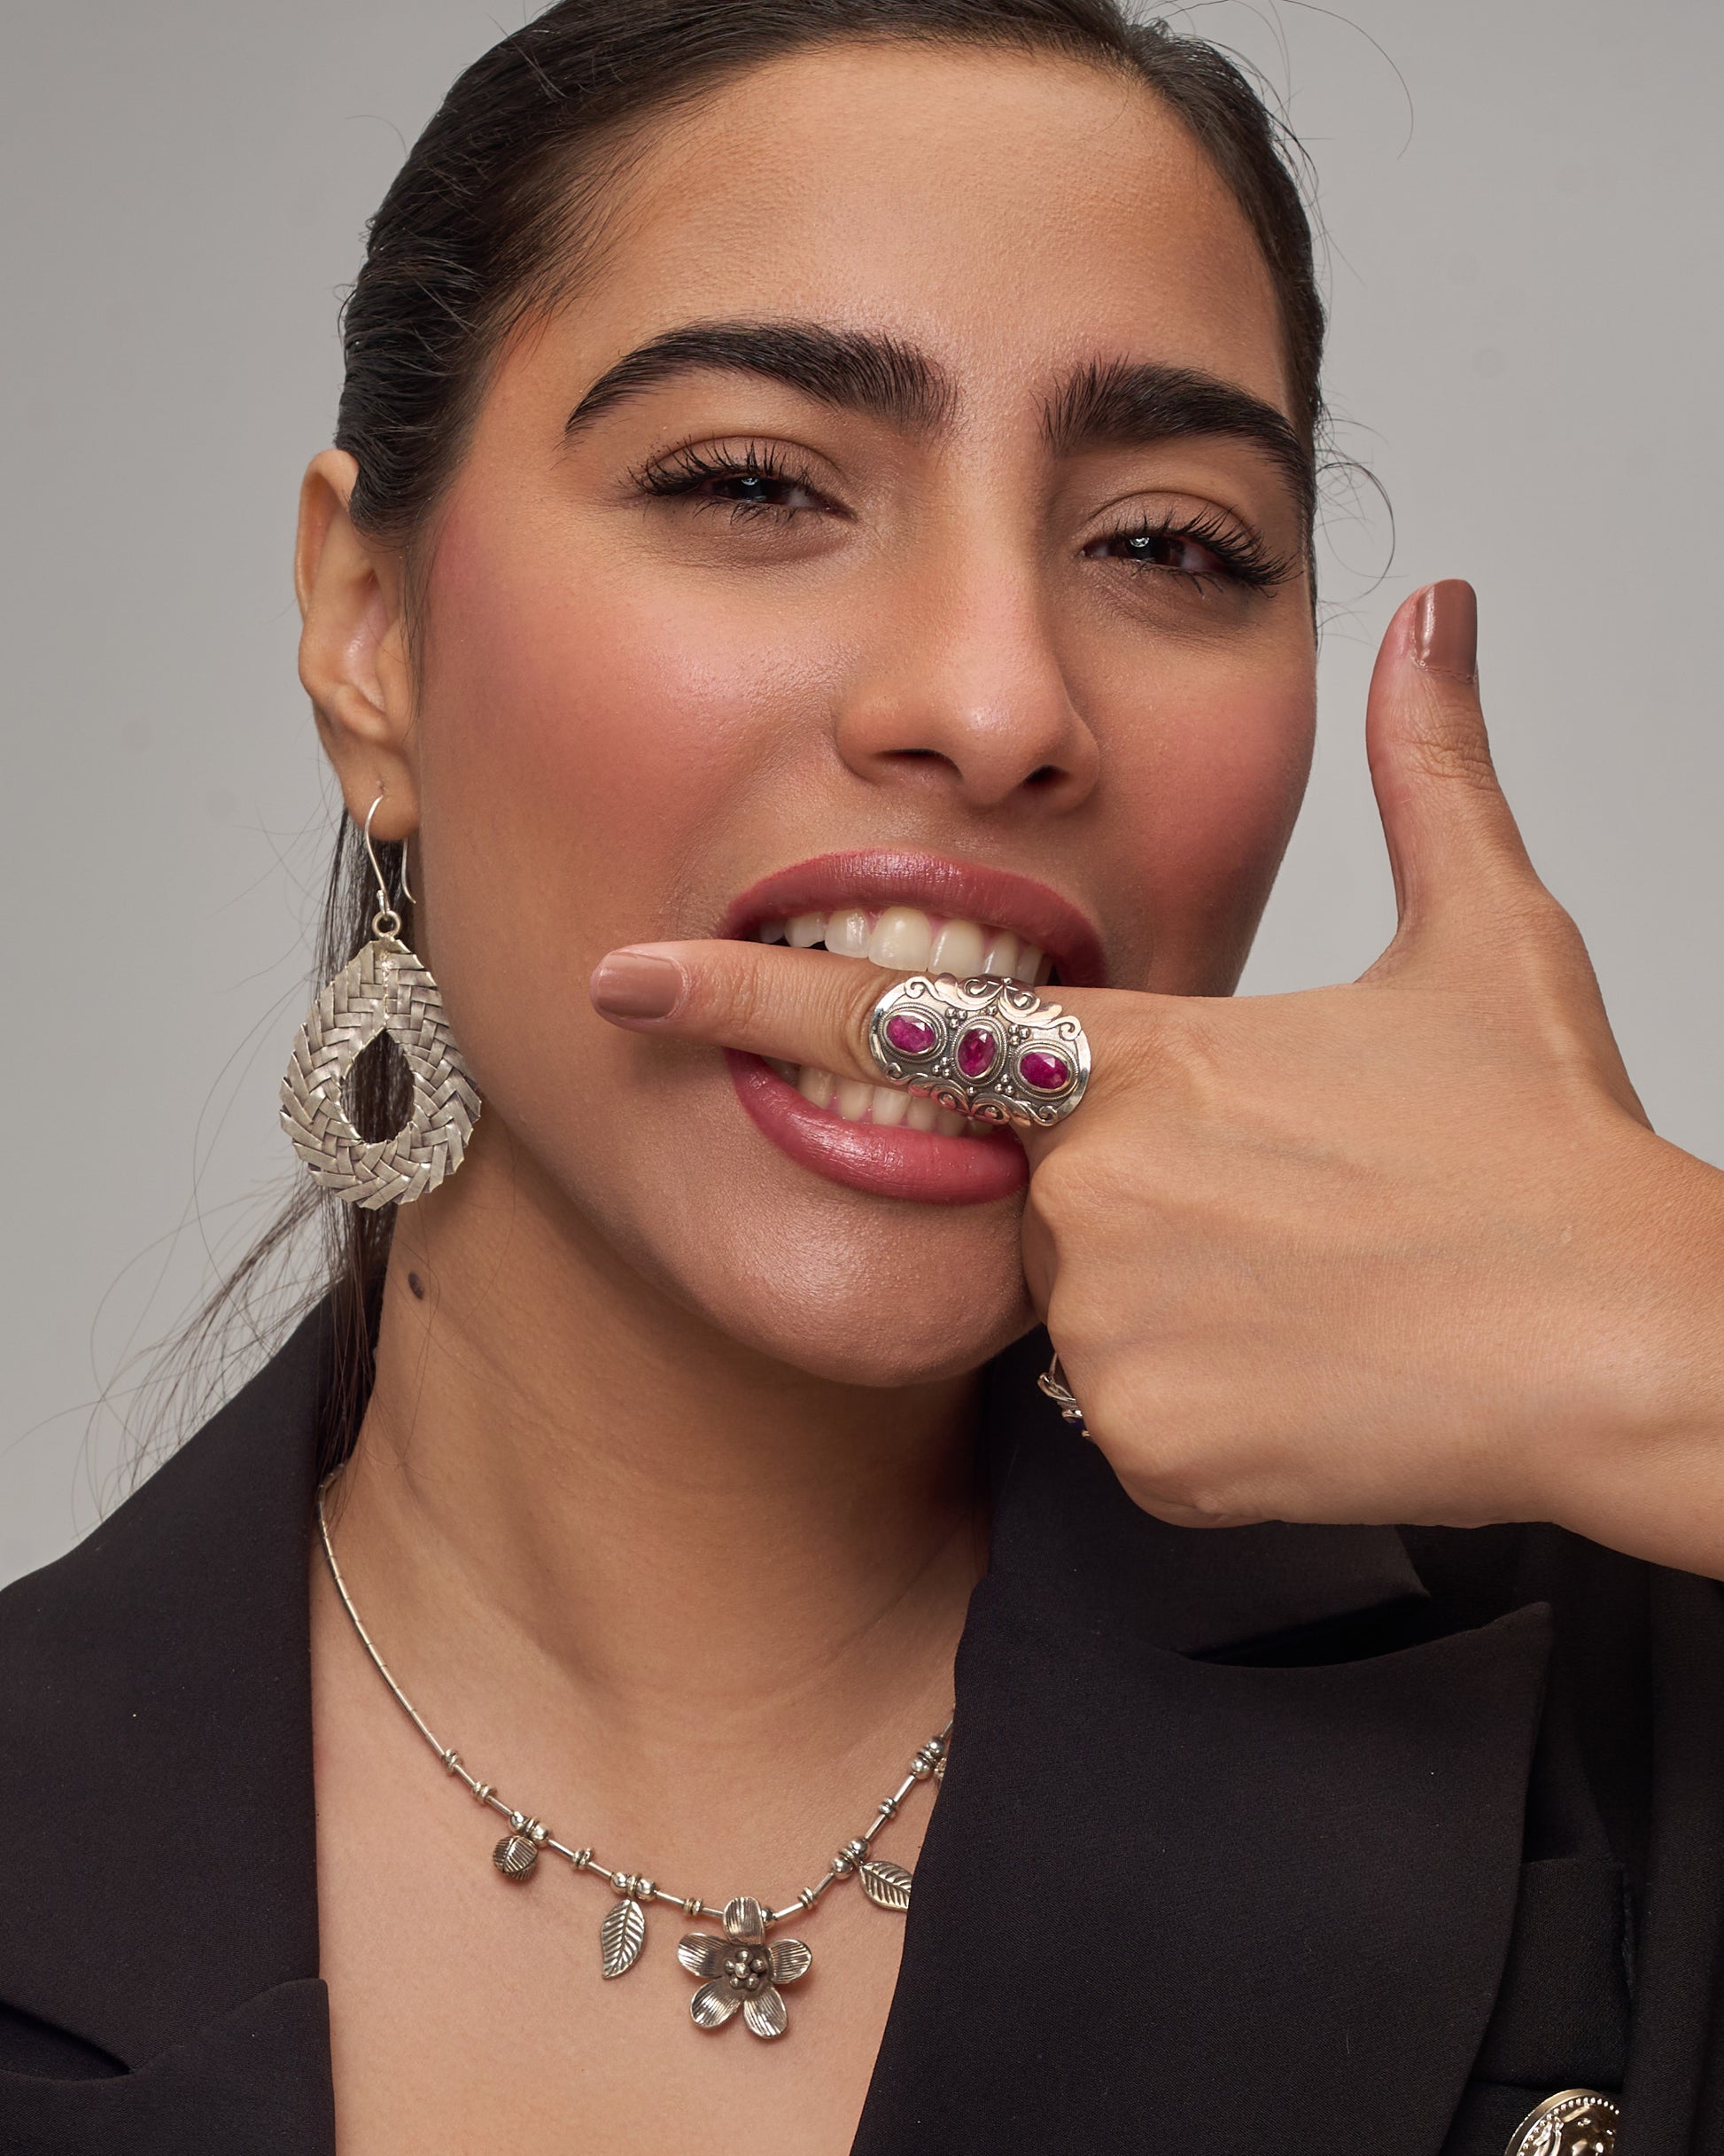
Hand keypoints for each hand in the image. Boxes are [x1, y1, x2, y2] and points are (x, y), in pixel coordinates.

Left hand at [590, 584, 1723, 1576]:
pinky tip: (1308, 1370)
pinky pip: (1126, 1413)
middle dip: (1133, 1194)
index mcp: (1146, 1059)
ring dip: (1178, 1295)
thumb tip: (1441, 615)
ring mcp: (1113, 1322)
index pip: (910, 1017)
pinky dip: (1202, 1397)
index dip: (750, 993)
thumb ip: (1427, 769)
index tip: (625, 977)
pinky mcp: (1145, 1442)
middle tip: (1284, 1208)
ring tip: (1313, 1285)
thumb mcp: (1486, 937)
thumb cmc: (1550, 1150)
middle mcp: (1098, 1185)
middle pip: (1036, 1189)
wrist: (1624, 1345)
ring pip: (1086, 1306)